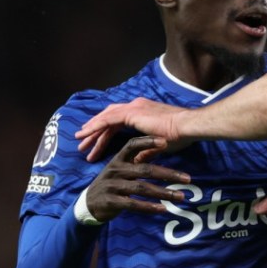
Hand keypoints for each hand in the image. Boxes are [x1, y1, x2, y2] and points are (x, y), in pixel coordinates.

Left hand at [75, 97, 192, 161]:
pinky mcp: (132, 113)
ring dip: (92, 129)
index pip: (117, 121)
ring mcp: (133, 108)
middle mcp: (135, 106)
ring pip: (105, 118)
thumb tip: (136, 161)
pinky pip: (108, 119)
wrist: (186, 127)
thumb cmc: (178, 136)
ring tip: (80, 141)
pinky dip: (96, 126)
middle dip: (95, 132)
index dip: (105, 133)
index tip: (95, 144)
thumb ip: (145, 152)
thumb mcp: (158, 145)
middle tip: (83, 145)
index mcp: (142, 112)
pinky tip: (86, 134)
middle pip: (108, 118)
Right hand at [84, 136, 190, 221]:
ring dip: (163, 192)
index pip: (132, 145)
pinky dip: (149, 207)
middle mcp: (115, 170)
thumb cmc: (112, 183)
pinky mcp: (111, 201)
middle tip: (187, 179)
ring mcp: (112, 186)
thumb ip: (138, 160)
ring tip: (179, 196)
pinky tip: (163, 209)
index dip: (148, 142)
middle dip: (168, 174)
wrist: (88, 204)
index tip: (166, 141)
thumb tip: (162, 148)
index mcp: (118, 159)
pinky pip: (133, 204)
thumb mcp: (121, 169)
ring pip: (142, 188)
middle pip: (145, 170)